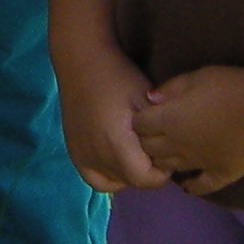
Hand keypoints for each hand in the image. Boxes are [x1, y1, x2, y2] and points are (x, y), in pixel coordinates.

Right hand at [55, 35, 168, 194]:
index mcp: (116, 144)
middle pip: (131, 182)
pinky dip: (107, 177)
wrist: (83, 61)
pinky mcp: (73, 152)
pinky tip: (115, 161)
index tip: (166, 154)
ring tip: (135, 154)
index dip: (161, 172)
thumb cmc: (120, 78)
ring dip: (128, 174)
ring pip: (114, 182)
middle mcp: (97, 156)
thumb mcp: (147, 102)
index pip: (146, 180)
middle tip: (154, 150)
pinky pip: (94, 179)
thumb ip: (159, 133)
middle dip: (147, 172)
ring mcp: (82, 155)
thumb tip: (170, 156)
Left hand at [133, 64, 243, 197]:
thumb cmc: (230, 86)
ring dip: (164, 162)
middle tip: (152, 136)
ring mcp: (199, 162)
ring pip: (171, 168)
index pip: (140, 126)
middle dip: (146, 142)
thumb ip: (171, 88)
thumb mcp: (196, 77)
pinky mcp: (221, 173)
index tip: (145, 115)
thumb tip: (149, 98)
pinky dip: (191, 186)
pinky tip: (187, 185)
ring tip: (164, 157)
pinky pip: (200, 186)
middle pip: (150, 149)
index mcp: (169, 119)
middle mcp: (179, 145)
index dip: (139, 120)